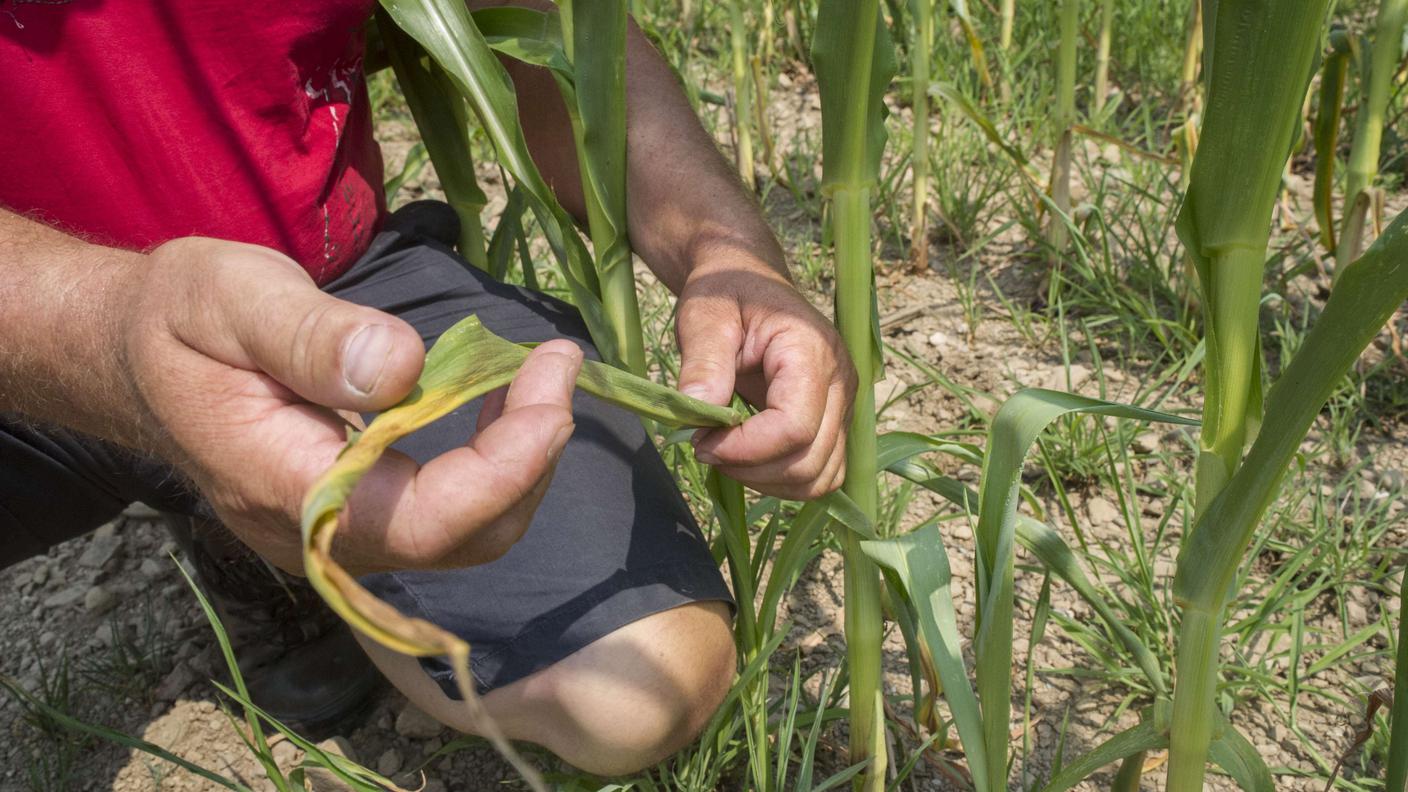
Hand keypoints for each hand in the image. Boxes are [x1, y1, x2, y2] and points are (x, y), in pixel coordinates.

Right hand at [120, 237, 580, 574]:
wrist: (130, 354)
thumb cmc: (177, 318)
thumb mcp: (233, 297)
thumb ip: (313, 337)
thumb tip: (403, 368)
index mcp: (283, 487)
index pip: (424, 519)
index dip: (507, 467)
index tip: (553, 386)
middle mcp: (317, 535)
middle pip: (461, 540)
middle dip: (532, 459)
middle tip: (559, 364)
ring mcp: (337, 535)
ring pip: (462, 534)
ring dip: (522, 462)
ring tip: (543, 373)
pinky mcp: (354, 518)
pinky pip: (443, 512)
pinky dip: (493, 463)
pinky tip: (502, 399)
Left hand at [675, 251, 856, 499]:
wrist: (748, 280)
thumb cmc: (726, 291)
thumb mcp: (704, 316)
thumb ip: (703, 364)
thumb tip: (697, 415)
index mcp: (811, 351)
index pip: (794, 427)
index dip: (745, 449)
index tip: (701, 440)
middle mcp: (841, 382)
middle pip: (810, 461)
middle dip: (751, 470)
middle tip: (706, 446)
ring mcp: (843, 404)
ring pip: (820, 477)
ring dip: (767, 481)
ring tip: (726, 453)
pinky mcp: (834, 420)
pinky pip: (821, 473)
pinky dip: (783, 479)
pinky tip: (747, 458)